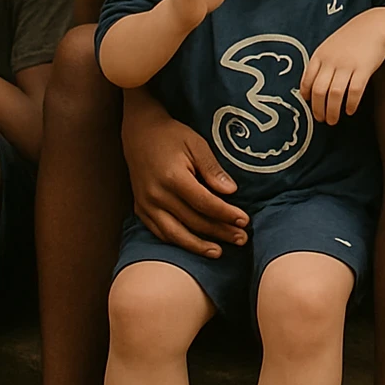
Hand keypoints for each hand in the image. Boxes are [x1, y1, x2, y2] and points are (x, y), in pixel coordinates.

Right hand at [122, 91, 248, 257]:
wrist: (139, 133)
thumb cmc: (172, 136)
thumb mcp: (196, 143)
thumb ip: (212, 168)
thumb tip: (231, 192)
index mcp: (173, 177)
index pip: (205, 203)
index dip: (226, 214)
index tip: (244, 221)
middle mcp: (157, 195)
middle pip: (193, 221)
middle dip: (219, 232)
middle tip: (241, 239)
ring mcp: (146, 204)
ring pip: (175, 234)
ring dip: (198, 246)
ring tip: (219, 252)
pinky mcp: (140, 209)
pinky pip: (159, 232)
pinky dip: (177, 242)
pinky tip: (193, 246)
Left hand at [301, 8, 384, 124]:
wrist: (374, 26)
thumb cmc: (351, 39)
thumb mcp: (330, 47)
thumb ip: (320, 64)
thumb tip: (310, 89)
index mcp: (320, 55)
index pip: (307, 81)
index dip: (307, 96)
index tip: (310, 105)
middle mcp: (331, 61)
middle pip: (319, 91)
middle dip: (318, 109)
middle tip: (321, 119)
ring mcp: (347, 64)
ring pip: (335, 94)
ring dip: (332, 111)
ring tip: (333, 120)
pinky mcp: (364, 68)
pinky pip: (354, 91)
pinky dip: (351, 104)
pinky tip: (350, 110)